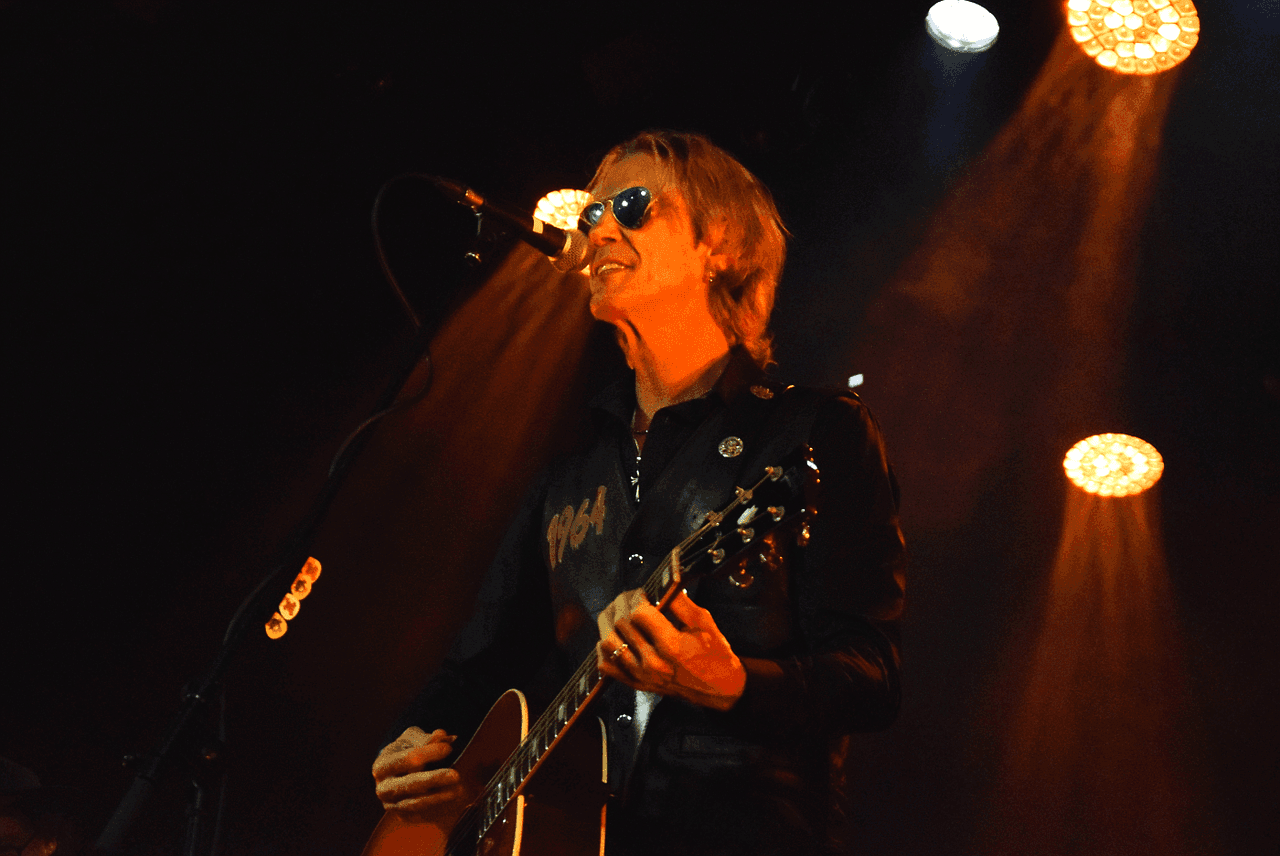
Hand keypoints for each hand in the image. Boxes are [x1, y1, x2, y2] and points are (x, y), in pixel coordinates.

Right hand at [372, 727, 466, 814]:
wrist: (398, 772)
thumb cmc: (406, 751)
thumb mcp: (413, 739)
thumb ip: (427, 738)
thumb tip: (441, 735)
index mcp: (382, 766)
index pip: (406, 759)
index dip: (428, 753)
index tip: (448, 748)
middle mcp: (383, 788)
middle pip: (410, 784)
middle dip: (434, 779)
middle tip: (455, 775)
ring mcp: (391, 805)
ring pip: (415, 803)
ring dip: (438, 797)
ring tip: (458, 790)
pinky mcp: (403, 817)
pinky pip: (421, 815)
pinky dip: (437, 809)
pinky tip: (452, 801)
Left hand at [597, 589, 745, 710]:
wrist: (719, 689)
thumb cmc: (715, 655)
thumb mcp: (704, 622)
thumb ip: (680, 601)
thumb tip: (661, 583)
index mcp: (671, 646)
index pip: (638, 613)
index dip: (637, 597)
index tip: (643, 592)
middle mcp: (653, 663)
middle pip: (621, 624)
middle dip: (622, 603)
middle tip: (631, 597)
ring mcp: (642, 676)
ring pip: (607, 643)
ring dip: (609, 622)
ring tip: (619, 612)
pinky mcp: (637, 684)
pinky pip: (606, 666)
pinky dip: (604, 649)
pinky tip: (615, 637)